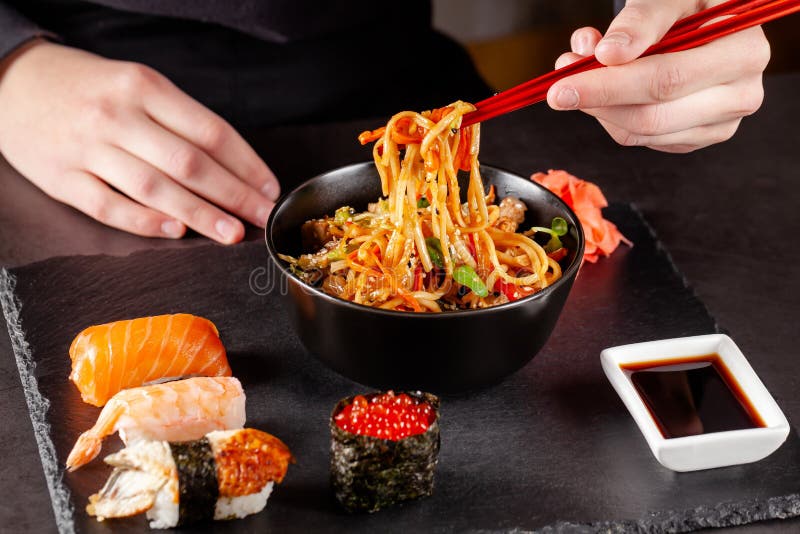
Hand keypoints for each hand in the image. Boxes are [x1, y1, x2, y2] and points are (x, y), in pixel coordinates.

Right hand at [0, 41, 279, 242]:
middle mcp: (118, 116)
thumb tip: (233, 167)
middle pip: (189, 163)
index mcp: (145, 87)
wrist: (14, 81)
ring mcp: (87, 148)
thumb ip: (179, 120)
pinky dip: (144, 221)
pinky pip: (109, 205)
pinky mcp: (62, 178)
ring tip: (231, 233)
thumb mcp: (137, 85)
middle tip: (261, 217)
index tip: (268, 188)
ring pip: (154, 187)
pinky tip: (175, 230)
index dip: (247, 165)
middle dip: (234, 195)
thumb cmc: (89, 88)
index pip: (211, 131)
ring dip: (199, 214)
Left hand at [546, 0, 769, 152]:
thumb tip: (609, 54)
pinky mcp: (695, 138)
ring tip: (577, 73)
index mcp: (743, 52)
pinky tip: (603, 88)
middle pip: (652, 115)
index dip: (611, 84)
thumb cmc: (690, 4)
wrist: (708, 16)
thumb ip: (642, 19)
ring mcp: (720, 123)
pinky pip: (641, 139)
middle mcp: (740, 94)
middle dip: (597, 101)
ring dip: (598, 108)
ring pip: (641, 133)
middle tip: (557, 88)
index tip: (566, 82)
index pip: (667, 80)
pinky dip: (611, 116)